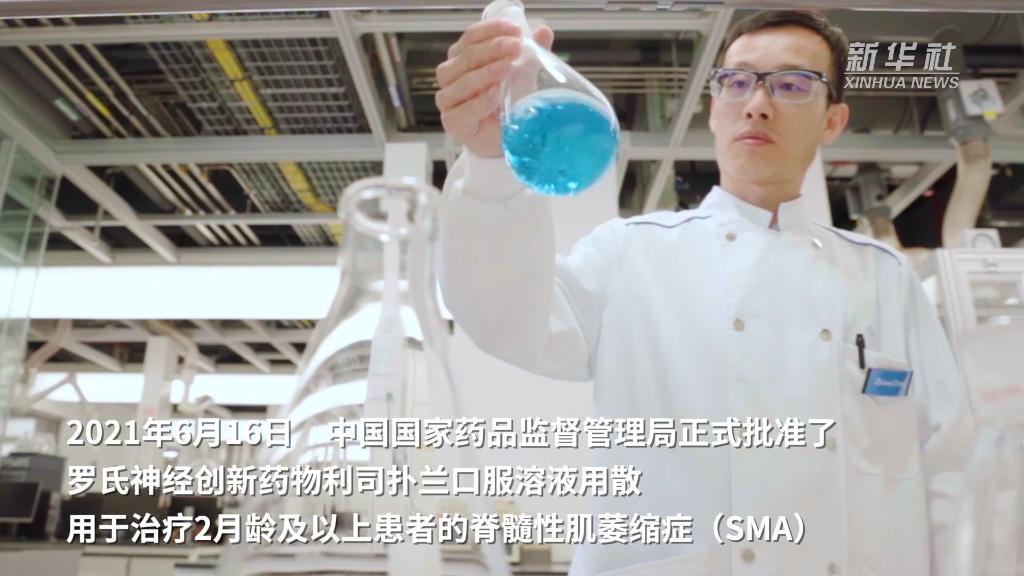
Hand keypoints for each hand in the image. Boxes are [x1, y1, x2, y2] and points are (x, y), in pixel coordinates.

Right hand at [435, 19, 553, 157]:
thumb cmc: (510, 104)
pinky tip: (495, 94)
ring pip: (461, 81)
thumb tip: (544, 31)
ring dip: (485, 73)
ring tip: (507, 68)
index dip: (492, 30)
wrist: (509, 138)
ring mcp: (448, 99)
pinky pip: (463, 110)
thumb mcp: (524, 74)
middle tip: (515, 47)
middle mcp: (451, 75)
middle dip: (492, 49)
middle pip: (466, 56)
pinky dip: (480, 101)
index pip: (471, 37)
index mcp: (463, 57)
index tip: (516, 31)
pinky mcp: (452, 122)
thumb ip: (532, 53)